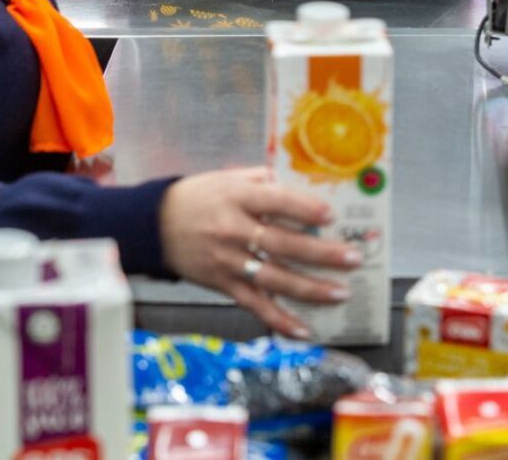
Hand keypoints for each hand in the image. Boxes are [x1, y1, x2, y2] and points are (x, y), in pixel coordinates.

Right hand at [159, 168, 361, 338]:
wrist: (155, 225)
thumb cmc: (195, 197)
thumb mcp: (225, 178)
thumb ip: (259, 180)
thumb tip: (292, 184)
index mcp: (236, 198)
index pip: (276, 201)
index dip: (305, 208)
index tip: (331, 214)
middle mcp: (234, 230)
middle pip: (284, 243)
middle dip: (322, 253)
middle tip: (352, 258)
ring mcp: (229, 261)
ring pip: (275, 278)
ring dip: (311, 288)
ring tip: (341, 292)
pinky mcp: (223, 284)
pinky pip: (255, 304)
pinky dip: (279, 320)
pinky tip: (304, 329)